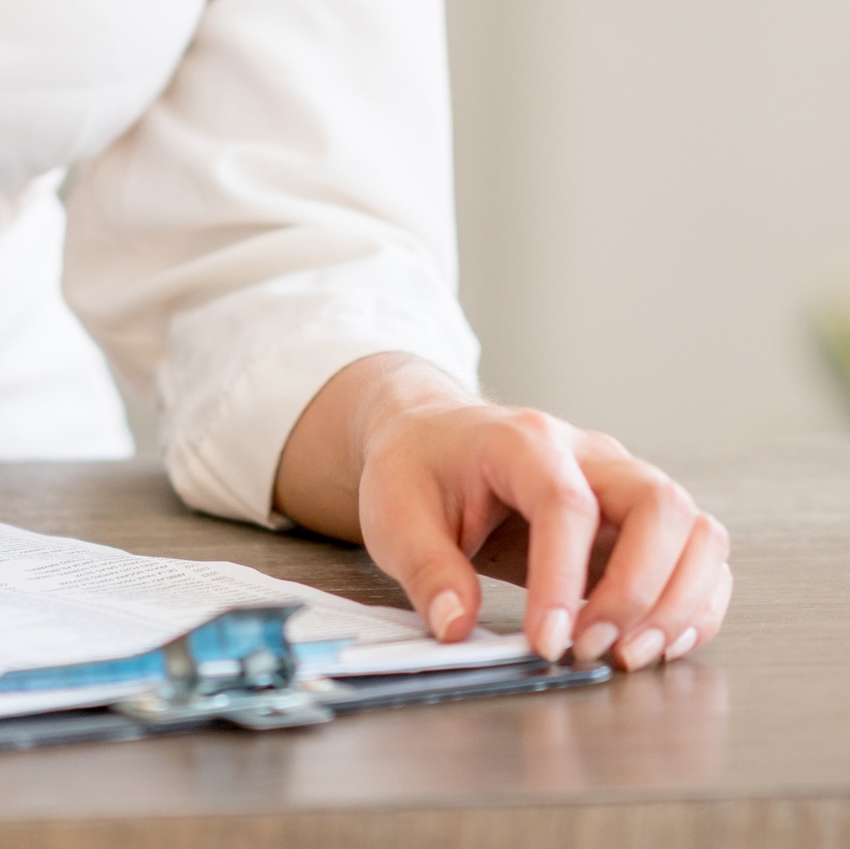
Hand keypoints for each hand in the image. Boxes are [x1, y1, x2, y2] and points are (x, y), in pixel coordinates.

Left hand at [276, 355, 731, 668]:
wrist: (434, 438)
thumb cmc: (418, 470)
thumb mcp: (393, 513)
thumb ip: (425, 568)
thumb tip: (457, 627)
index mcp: (523, 441)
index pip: (566, 502)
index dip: (563, 579)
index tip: (546, 642)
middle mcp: (589, 454)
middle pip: (659, 505)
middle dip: (638, 591)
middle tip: (592, 650)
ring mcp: (624, 484)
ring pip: (696, 530)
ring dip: (679, 603)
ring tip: (630, 656)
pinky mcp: (643, 522)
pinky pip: (700, 558)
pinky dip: (694, 607)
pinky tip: (656, 645)